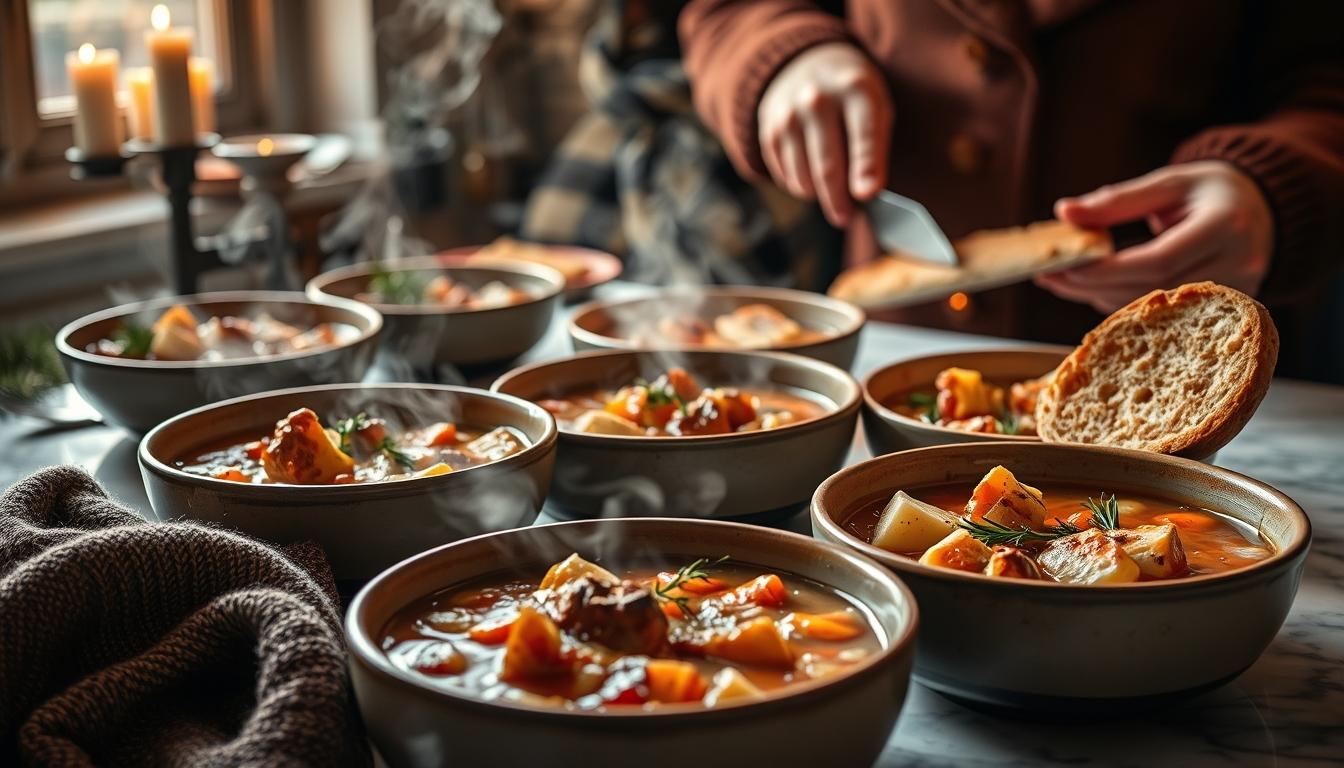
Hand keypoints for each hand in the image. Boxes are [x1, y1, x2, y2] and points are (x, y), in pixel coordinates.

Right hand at [758, 43, 893, 226]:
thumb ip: (876, 149)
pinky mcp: (769, 130)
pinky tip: (812, 177)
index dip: (865, 165)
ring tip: (833, 193)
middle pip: (827, 165)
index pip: (863, 133)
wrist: (807, 64)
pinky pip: (785, 175)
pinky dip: (801, 185)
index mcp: (855, 89)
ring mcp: (788, 114)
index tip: (867, 194)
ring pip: (802, 178)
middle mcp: (818, 98)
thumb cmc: (853, 98)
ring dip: (819, 195)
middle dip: (839, 200)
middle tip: (847, 218)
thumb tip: (864, 195)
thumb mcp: (876, 108)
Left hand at [1036, 161, 1273, 312]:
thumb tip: (1065, 211)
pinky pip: (1163, 317)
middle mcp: (1237, 265)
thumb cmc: (1210, 192)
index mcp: (1224, 226)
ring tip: (1061, 281)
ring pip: (1153, 311)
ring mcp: (1236, 295)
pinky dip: (1124, 304)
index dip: (1105, 270)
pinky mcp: (1224, 314)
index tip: (1062, 268)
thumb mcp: (1168, 183)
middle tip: (1047, 276)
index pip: (1157, 261)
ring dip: (1100, 298)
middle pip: (1151, 291)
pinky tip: (1093, 289)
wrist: (1264, 211)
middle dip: (1091, 286)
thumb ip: (1118, 200)